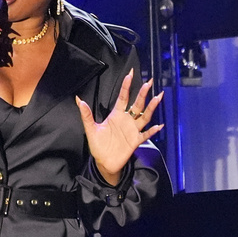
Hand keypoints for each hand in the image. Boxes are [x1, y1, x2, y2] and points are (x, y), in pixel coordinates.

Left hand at [75, 69, 163, 185]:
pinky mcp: (135, 141)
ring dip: (151, 107)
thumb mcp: (91, 129)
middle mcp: (126, 120)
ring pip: (144, 116)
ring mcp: (132, 130)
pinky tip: (159, 125)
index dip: (126, 86)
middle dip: (143, 93)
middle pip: (137, 104)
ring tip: (158, 97)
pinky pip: (146, 134)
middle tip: (149, 82)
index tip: (130, 74)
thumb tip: (79, 99)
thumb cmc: (98, 145)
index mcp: (116, 115)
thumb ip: (86, 115)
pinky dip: (153, 130)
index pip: (123, 97)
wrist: (104, 162)